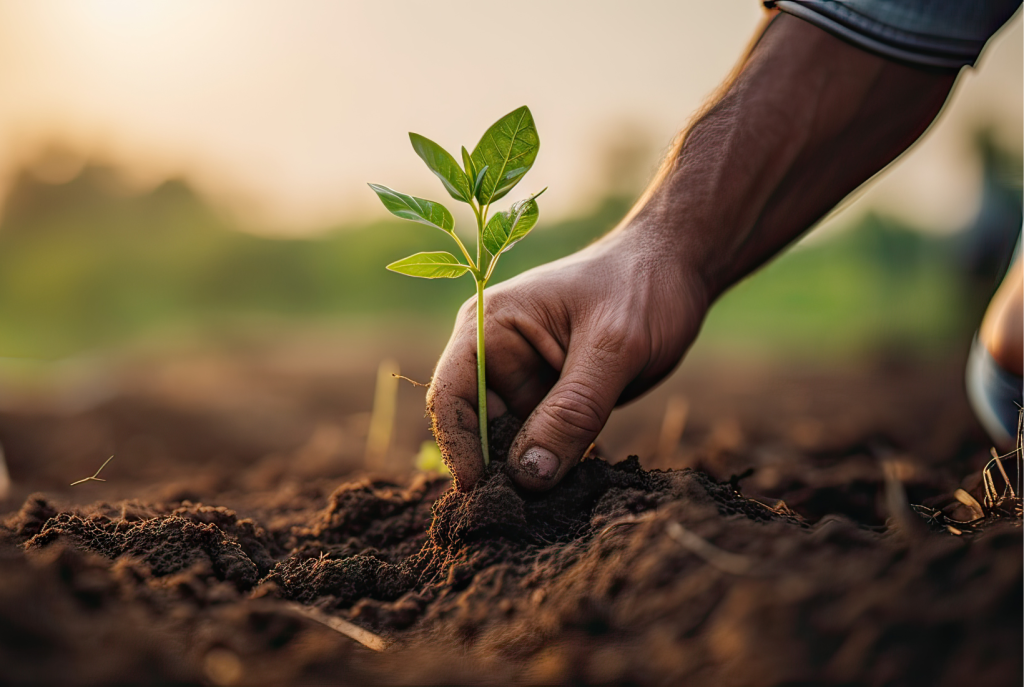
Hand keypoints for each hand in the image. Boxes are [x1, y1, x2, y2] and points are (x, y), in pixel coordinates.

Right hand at [427, 223, 708, 490]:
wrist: (677, 269)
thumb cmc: (642, 287)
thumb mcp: (614, 347)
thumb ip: (572, 410)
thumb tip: (529, 477)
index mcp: (490, 327)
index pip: (451, 396)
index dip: (459, 447)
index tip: (482, 494)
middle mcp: (497, 357)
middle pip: (477, 429)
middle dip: (497, 472)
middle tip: (523, 518)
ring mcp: (525, 381)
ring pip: (510, 445)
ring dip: (528, 475)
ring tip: (550, 511)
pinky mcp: (553, 401)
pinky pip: (543, 445)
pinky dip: (554, 468)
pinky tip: (571, 493)